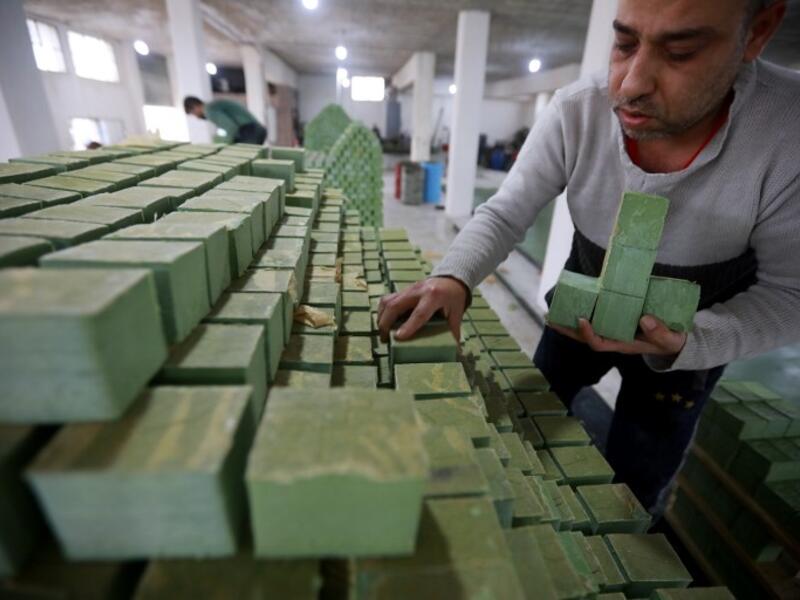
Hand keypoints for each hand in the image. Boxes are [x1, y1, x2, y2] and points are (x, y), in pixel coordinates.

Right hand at [377, 277, 467, 342]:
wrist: (450, 280)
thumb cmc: (453, 298)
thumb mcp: (457, 313)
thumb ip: (453, 331)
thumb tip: (455, 352)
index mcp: (434, 296)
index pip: (419, 313)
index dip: (408, 326)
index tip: (398, 337)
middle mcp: (418, 291)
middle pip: (395, 305)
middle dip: (386, 323)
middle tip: (386, 340)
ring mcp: (407, 289)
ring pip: (387, 301)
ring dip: (381, 318)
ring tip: (384, 333)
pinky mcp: (401, 290)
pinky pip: (386, 300)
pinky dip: (382, 312)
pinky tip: (384, 322)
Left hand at [548, 315, 686, 356]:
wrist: (674, 343)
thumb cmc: (670, 341)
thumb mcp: (669, 339)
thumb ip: (659, 331)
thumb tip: (645, 318)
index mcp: (623, 345)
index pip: (599, 344)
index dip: (588, 333)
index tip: (581, 319)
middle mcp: (613, 339)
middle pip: (584, 338)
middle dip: (567, 330)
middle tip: (549, 319)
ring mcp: (613, 332)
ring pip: (586, 330)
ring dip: (569, 322)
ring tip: (552, 313)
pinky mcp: (616, 323)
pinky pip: (595, 320)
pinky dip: (584, 313)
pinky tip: (575, 303)